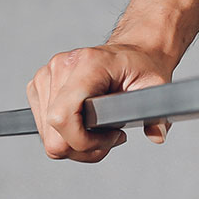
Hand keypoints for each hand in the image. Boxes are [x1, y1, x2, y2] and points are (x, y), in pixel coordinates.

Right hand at [26, 43, 174, 162]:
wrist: (131, 52)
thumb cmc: (141, 66)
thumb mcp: (156, 86)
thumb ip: (157, 113)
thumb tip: (157, 136)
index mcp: (88, 64)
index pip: (62, 117)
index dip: (84, 141)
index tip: (113, 137)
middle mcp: (61, 66)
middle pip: (53, 135)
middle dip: (83, 147)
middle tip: (110, 138)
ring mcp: (46, 75)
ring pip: (48, 136)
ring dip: (75, 142)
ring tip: (100, 129)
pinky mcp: (40, 85)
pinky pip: (44, 127)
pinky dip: (64, 133)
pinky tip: (85, 122)